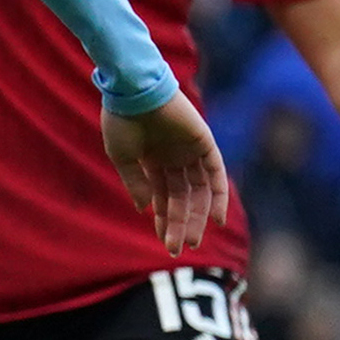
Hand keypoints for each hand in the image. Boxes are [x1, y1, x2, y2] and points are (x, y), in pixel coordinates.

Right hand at [106, 93, 231, 252]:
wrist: (133, 89)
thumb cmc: (121, 120)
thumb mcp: (122, 157)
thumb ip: (135, 182)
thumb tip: (146, 209)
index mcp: (154, 161)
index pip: (164, 197)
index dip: (164, 220)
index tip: (164, 242)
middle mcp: (175, 158)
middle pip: (183, 198)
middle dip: (180, 224)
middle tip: (178, 249)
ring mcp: (191, 151)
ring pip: (199, 192)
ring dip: (197, 217)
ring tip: (193, 240)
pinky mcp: (204, 143)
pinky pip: (216, 174)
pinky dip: (219, 197)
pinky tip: (216, 219)